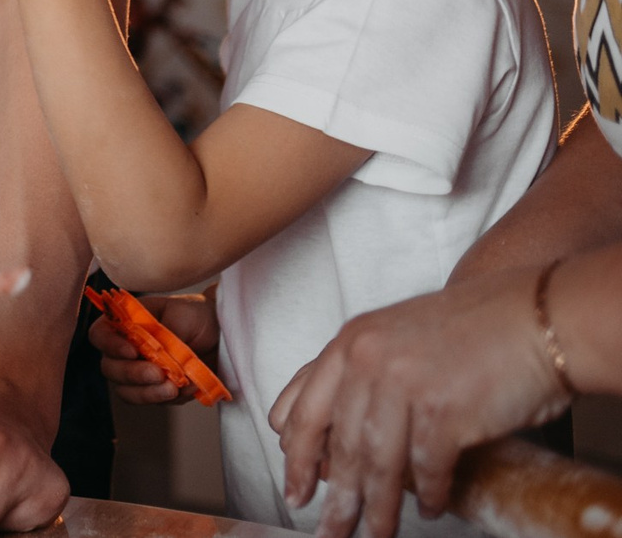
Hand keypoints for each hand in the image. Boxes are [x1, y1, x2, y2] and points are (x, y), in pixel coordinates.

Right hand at [91, 293, 217, 405]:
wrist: (222, 334)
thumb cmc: (196, 315)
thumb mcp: (178, 313)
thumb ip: (161, 332)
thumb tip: (154, 354)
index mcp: (124, 323)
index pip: (99, 336)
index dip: (110, 346)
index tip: (132, 351)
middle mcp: (126, 349)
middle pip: (110, 369)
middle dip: (133, 374)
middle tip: (158, 373)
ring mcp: (140, 372)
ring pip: (127, 392)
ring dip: (149, 393)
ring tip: (174, 387)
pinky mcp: (157, 391)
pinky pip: (154, 402)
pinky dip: (170, 398)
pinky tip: (188, 388)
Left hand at [269, 267, 569, 537]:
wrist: (535, 316)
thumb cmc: (473, 328)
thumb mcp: (395, 335)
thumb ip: (361, 372)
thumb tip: (335, 430)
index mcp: (351, 342)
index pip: (303, 408)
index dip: (296, 455)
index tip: (296, 486)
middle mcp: (368, 359)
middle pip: (340, 443)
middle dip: (335, 496)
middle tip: (331, 529)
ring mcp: (405, 383)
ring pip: (379, 462)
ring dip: (378, 507)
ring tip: (377, 532)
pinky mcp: (445, 409)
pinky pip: (427, 466)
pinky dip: (428, 493)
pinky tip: (430, 506)